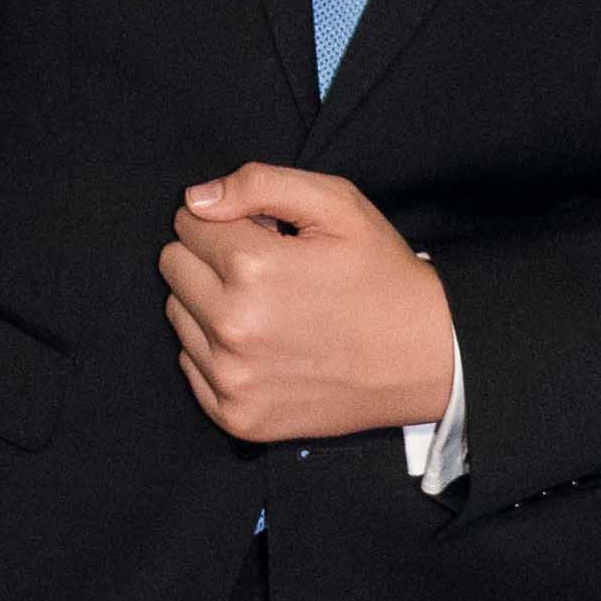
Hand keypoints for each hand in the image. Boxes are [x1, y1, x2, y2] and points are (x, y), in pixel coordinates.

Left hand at [161, 167, 456, 441]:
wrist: (427, 360)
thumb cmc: (382, 277)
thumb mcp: (338, 206)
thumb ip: (260, 184)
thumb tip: (196, 200)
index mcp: (253, 267)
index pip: (189, 223)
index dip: (226, 221)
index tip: (262, 234)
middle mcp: (234, 326)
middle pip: (173, 267)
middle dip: (209, 257)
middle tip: (264, 270)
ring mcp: (233, 378)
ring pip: (177, 315)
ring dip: (208, 304)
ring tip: (267, 308)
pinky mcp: (237, 416)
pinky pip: (190, 366)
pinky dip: (215, 352)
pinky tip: (263, 346)